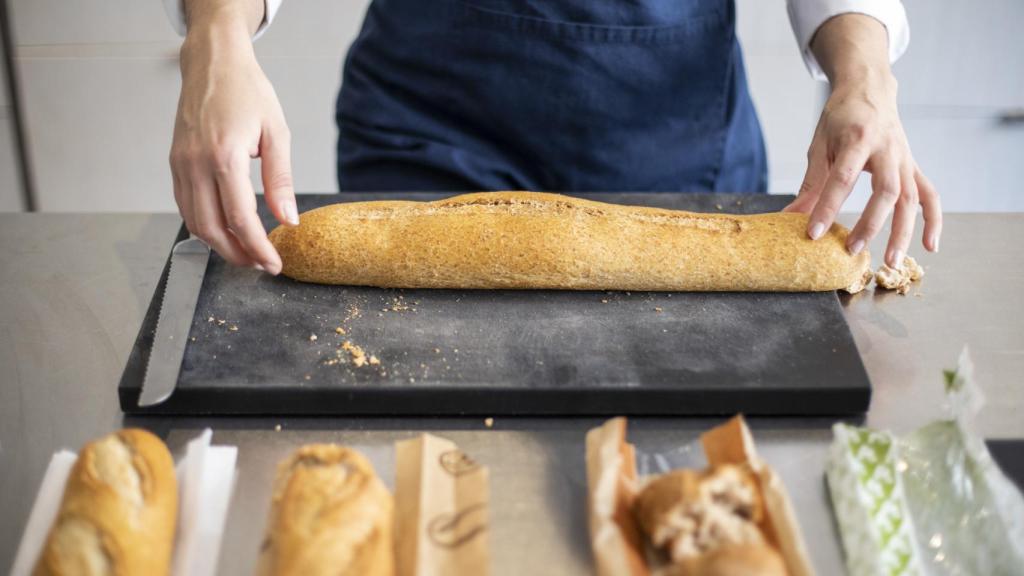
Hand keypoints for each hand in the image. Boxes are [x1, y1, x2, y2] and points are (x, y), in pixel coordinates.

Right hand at [170, 4, 295, 273]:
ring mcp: (181, 164)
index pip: (240, 218)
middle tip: (261, 265)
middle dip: (237, 254)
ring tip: (246, 253)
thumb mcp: (276, 132)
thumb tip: (289, 219)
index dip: (258, 247)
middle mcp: (196, 163)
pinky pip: (185, 205)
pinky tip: (225, 231)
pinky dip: (203, 226)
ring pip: (194, 222)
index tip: (274, 263)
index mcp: (225, 156)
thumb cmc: (247, 92)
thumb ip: (281, 179)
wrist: (213, 63)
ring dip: (219, 245)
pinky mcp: (175, 163)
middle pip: (211, 229)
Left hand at [784, 14, 940, 267]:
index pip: (843, 178)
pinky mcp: (913, 166)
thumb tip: (791, 217)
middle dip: (870, 224)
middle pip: (886, 191)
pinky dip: (932, 220)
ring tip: (891, 263)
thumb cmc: (841, 118)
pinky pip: (929, 195)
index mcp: (858, 138)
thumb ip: (811, 182)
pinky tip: (929, 246)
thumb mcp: (820, 144)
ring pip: (911, 198)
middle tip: (851, 251)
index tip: (813, 234)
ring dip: (904, 232)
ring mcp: (905, 158)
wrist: (870, 90)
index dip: (827, 208)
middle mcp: (888, 149)